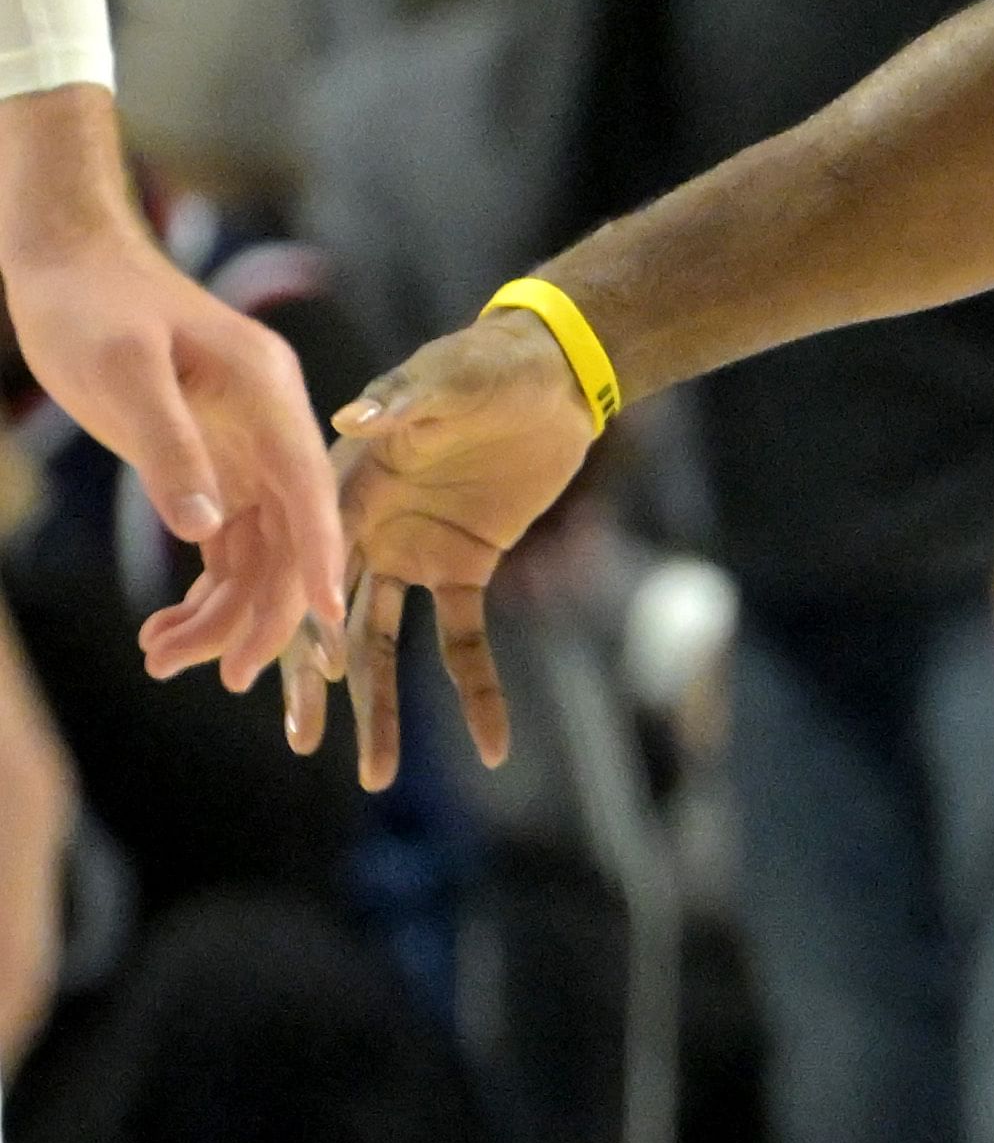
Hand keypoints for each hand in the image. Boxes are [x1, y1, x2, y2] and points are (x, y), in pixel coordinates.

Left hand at [0, 111, 343, 685]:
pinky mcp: (213, 466)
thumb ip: (168, 450)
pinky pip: (227, 545)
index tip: (324, 621)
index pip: (309, 492)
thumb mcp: (124, 373)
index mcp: (269, 397)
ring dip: (221, 613)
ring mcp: (246, 452)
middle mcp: (271, 431)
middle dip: (259, 613)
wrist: (67, 262)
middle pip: (290, 539)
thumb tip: (203, 531)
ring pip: (258, 553)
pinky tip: (167, 627)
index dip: (318, 558)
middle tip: (219, 677)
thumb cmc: (92, 304)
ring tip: (162, 660)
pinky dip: (203, 591)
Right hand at [310, 312, 606, 789]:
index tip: (296, 674)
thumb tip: (349, 417)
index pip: (311, 561)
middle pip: (326, 616)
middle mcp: (363, 528)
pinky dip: (476, 691)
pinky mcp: (463, 566)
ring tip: (372, 776)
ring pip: (382, 644)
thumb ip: (402, 403)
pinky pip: (464, 641)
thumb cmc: (489, 365)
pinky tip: (489, 746)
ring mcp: (409, 551)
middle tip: (301, 745)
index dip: (302, 615)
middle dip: (313, 681)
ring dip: (380, 708)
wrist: (548, 375)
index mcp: (345, 487)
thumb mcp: (448, 380)